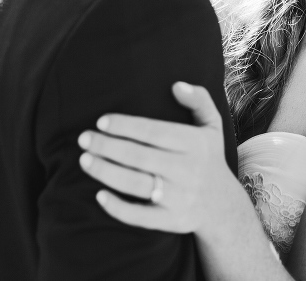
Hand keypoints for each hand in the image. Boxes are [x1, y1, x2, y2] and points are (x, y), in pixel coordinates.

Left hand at [77, 82, 236, 236]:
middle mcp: (187, 170)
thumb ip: (199, 99)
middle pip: (139, 157)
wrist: (222, 206)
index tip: (101, 122)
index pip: (153, 132)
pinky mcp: (171, 220)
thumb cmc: (207, 157)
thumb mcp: (212, 125)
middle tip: (83, 139)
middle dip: (107, 147)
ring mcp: (178, 197)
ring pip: (136, 184)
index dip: (125, 126)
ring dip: (106, 172)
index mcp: (194, 143)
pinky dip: (118, 207)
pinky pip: (140, 216)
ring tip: (84, 160)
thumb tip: (176, 85)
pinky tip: (99, 195)